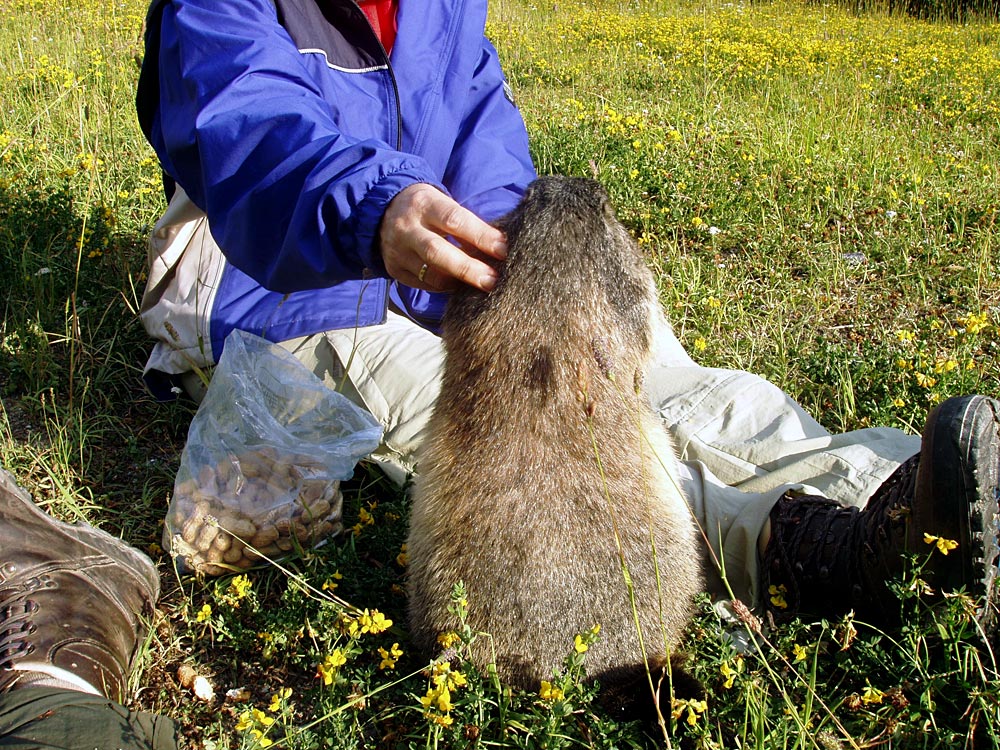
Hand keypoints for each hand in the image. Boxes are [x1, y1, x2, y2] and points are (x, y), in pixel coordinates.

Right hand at [379, 183, 506, 291]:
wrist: (382, 210)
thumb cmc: (428, 208)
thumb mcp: (443, 203)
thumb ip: (466, 223)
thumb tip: (499, 248)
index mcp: (424, 204)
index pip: (455, 220)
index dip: (481, 236)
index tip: (504, 250)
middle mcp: (407, 227)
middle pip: (438, 252)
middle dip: (468, 269)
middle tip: (493, 281)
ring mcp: (397, 251)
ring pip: (430, 274)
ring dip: (459, 282)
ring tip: (480, 285)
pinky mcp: (394, 269)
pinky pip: (423, 284)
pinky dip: (444, 287)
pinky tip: (459, 284)